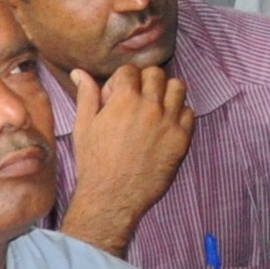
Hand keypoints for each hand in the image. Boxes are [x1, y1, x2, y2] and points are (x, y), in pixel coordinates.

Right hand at [61, 64, 196, 248]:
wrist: (112, 198)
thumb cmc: (94, 163)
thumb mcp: (84, 127)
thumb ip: (86, 96)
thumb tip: (80, 73)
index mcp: (124, 100)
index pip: (130, 70)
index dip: (122, 80)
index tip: (118, 95)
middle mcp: (150, 106)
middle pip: (156, 74)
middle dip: (145, 82)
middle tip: (137, 99)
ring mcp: (168, 122)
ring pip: (178, 87)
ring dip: (166, 92)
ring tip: (155, 107)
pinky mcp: (181, 140)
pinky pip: (189, 113)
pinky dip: (179, 114)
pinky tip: (165, 125)